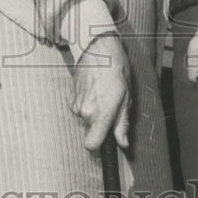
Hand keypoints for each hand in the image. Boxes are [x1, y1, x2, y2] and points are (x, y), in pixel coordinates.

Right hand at [71, 33, 130, 152]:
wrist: (98, 49)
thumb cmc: (117, 71)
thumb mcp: (126, 98)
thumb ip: (122, 124)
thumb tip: (122, 144)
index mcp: (100, 114)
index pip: (91, 146)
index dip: (99, 148)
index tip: (106, 144)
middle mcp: (84, 112)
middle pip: (90, 133)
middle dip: (100, 126)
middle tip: (111, 109)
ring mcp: (75, 104)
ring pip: (84, 120)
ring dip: (93, 114)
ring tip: (103, 95)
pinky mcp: (70, 97)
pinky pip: (79, 109)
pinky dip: (87, 104)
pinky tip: (94, 90)